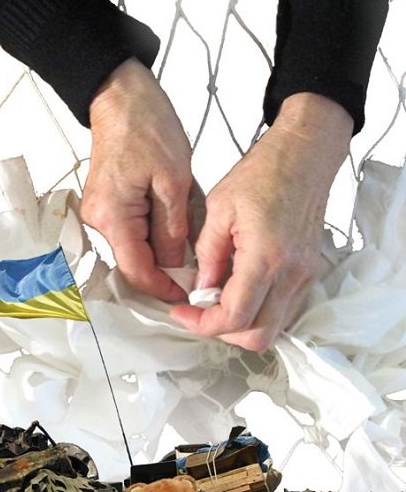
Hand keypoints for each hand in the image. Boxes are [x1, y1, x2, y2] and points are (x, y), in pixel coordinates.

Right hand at [81, 58, 197, 302]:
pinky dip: (154, 235)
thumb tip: (176, 266)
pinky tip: (175, 223)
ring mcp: (100, 213)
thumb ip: (174, 230)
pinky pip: (132, 232)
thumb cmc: (146, 126)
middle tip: (199, 271)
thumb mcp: (173, 181)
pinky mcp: (107, 205)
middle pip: (134, 263)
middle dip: (166, 271)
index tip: (189, 294)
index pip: (137, 272)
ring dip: (162, 252)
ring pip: (134, 249)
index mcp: (113, 217)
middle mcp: (99, 221)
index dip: (164, 288)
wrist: (121, 96)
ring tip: (191, 241)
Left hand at [171, 94, 353, 351]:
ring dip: (241, 324)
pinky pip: (284, 311)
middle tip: (198, 312)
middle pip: (258, 337)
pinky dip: (258, 311)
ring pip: (273, 328)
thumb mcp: (220, 207)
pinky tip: (238, 289)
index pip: (234, 317)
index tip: (182, 311)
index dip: (202, 324)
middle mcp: (291, 275)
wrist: (306, 154)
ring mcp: (304, 277)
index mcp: (266, 258)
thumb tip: (199, 288)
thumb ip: (207, 254)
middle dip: (223, 332)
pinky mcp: (309, 273)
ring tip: (216, 299)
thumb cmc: (265, 171)